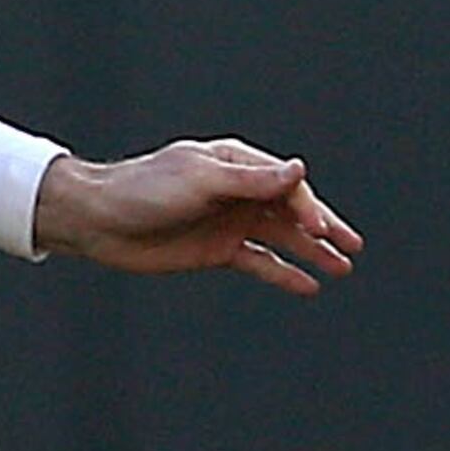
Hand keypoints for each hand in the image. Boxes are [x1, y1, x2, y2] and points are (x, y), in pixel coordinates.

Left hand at [31, 141, 361, 296]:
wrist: (96, 220)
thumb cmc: (142, 190)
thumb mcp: (200, 181)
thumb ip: (251, 181)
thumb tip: (299, 169)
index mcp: (233, 165)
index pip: (286, 184)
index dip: (308, 206)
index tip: (319, 229)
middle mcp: (236, 192)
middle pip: (291, 210)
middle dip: (323, 227)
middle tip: (353, 247)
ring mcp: (227, 221)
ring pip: (281, 237)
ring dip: (311, 252)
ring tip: (341, 268)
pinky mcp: (215, 250)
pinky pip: (259, 262)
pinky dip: (283, 273)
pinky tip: (307, 285)